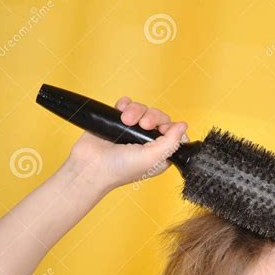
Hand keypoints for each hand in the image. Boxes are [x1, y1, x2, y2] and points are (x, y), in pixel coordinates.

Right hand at [66, 96, 188, 191]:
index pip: (173, 133)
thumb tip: (183, 126)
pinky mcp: (116, 121)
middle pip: (159, 118)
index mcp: (158, 153)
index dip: (171, 127)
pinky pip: (126, 105)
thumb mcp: (153, 159)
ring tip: (126, 120)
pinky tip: (120, 111)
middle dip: (152, 116)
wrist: (90, 166)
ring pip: (142, 109)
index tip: (163, 129)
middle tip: (144, 124)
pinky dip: (125, 104)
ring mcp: (131, 131)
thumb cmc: (120, 169)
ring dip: (136, 110)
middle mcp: (146, 142)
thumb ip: (171, 143)